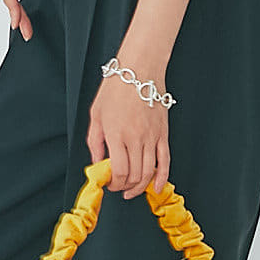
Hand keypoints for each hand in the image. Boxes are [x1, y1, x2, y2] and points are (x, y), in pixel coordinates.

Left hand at [88, 65, 170, 197]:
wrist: (140, 69)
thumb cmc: (116, 88)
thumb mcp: (96, 114)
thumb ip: (95, 141)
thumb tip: (96, 163)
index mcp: (116, 134)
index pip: (118, 171)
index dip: (114, 184)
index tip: (109, 184)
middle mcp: (135, 138)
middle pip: (134, 175)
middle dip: (125, 187)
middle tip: (119, 187)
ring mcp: (152, 137)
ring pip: (149, 172)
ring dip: (140, 186)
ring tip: (133, 190)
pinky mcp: (163, 134)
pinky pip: (165, 161)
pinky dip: (161, 178)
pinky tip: (156, 187)